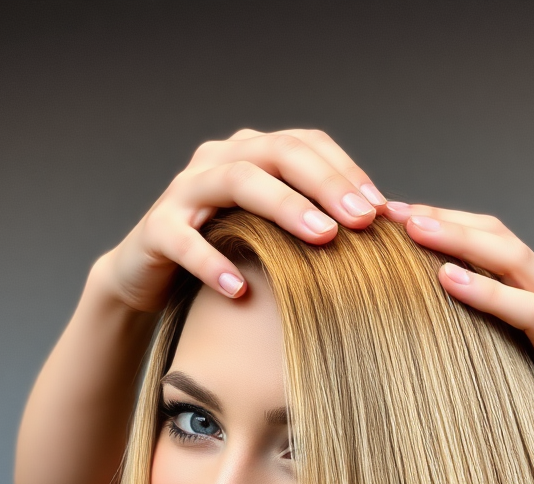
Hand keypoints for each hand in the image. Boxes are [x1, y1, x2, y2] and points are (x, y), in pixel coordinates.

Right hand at [97, 128, 386, 311]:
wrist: (150, 276)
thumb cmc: (227, 254)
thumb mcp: (273, 234)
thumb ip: (314, 223)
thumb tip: (383, 229)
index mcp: (252, 154)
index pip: (306, 144)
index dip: (346, 171)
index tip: (383, 209)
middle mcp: (218, 161)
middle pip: (278, 153)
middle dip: (326, 185)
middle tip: (362, 221)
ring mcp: (184, 190)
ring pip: (236, 181)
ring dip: (283, 207)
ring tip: (321, 237)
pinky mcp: (157, 229)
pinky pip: (184, 240)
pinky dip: (212, 262)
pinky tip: (240, 290)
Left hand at [383, 203, 533, 433]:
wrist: (517, 477)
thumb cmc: (476, 415)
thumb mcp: (449, 351)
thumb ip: (433, 311)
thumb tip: (372, 276)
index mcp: (525, 288)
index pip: (484, 236)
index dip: (441, 218)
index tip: (389, 214)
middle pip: (501, 240)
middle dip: (448, 223)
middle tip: (398, 217)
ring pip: (518, 264)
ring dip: (465, 245)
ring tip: (418, 236)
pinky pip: (532, 312)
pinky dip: (491, 294)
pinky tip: (449, 282)